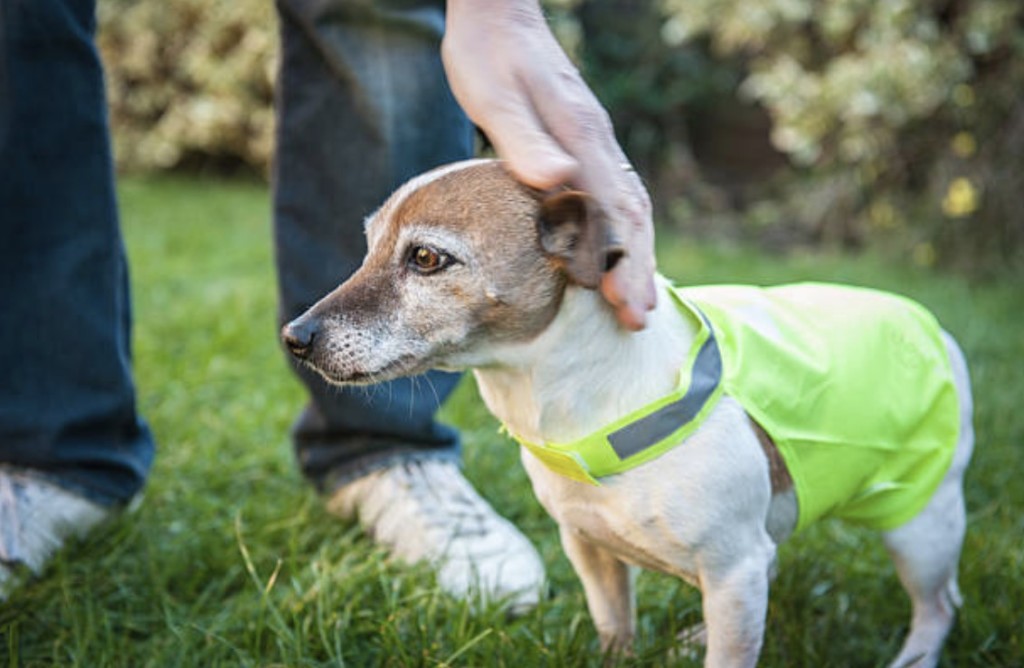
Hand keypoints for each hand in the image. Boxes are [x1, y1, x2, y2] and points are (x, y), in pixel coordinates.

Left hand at [442, 0, 656, 329]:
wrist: (498, 15)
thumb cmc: (489, 57)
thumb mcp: (497, 97)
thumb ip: (526, 142)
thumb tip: (559, 182)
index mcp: (580, 138)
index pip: (612, 210)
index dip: (620, 259)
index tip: (623, 303)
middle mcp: (597, 143)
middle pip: (631, 215)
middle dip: (637, 268)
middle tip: (638, 319)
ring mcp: (595, 142)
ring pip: (629, 206)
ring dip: (635, 255)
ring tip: (635, 300)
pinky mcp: (584, 143)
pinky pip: (615, 195)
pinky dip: (623, 231)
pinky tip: (616, 252)